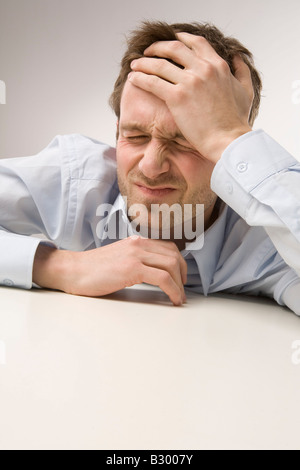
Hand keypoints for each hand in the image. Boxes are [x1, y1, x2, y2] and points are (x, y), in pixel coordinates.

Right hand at [33, 237, 187, 305]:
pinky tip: (173, 299)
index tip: (181, 278)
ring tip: (179, 298)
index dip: (179, 263)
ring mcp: (136, 254)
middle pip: (173, 256)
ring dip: (180, 284)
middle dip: (183, 274)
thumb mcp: (119, 259)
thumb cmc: (91, 270)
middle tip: (182, 290)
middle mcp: (138, 244)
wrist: (72, 270)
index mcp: (136, 241)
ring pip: (171, 265)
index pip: (168, 247)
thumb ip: (135, 261)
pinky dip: (173, 290)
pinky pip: (163, 278)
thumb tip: (151, 273)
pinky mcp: (132, 268)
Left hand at [129, 33, 253, 162]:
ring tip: (135, 65)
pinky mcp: (177, 97)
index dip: (181, 38)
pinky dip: (140, 78)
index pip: (196, 42)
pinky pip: (152, 82)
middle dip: (157, 47)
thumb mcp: (245, 91)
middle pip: (174, 48)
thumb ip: (241, 71)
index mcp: (218, 65)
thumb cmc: (236, 122)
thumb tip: (237, 57)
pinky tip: (133, 79)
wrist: (228, 140)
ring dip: (144, 62)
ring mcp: (189, 82)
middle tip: (148, 52)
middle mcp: (203, 69)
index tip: (171, 40)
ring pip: (159, 64)